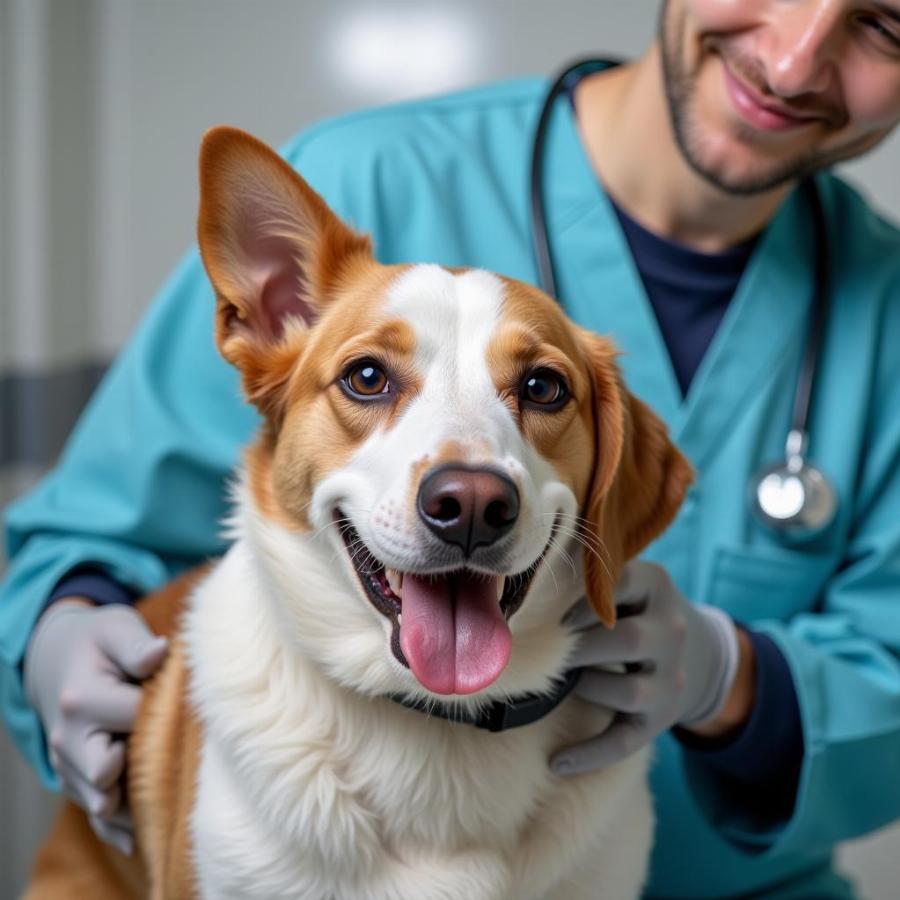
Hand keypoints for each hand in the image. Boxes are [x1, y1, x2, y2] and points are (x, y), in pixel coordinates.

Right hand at [24, 600, 168, 853]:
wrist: (56, 658)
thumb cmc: (97, 640)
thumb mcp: (116, 629)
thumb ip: (136, 645)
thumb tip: (161, 652)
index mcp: (82, 698)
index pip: (135, 718)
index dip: (166, 715)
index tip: (191, 706)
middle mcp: (69, 738)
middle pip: (106, 774)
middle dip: (142, 766)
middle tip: (174, 753)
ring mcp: (68, 765)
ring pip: (103, 804)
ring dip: (136, 801)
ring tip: (171, 790)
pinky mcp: (75, 781)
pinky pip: (97, 817)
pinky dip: (121, 828)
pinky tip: (147, 833)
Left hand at [551, 560, 742, 775]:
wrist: (698, 653)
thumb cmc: (637, 608)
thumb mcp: (630, 579)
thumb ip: (591, 573)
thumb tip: (531, 575)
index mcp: (658, 589)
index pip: (625, 584)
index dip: (586, 598)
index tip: (556, 610)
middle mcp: (672, 633)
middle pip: (630, 640)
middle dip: (581, 646)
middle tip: (545, 649)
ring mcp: (671, 680)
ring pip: (629, 692)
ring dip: (585, 687)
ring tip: (557, 682)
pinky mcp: (661, 720)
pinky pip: (626, 742)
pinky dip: (590, 754)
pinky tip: (555, 761)